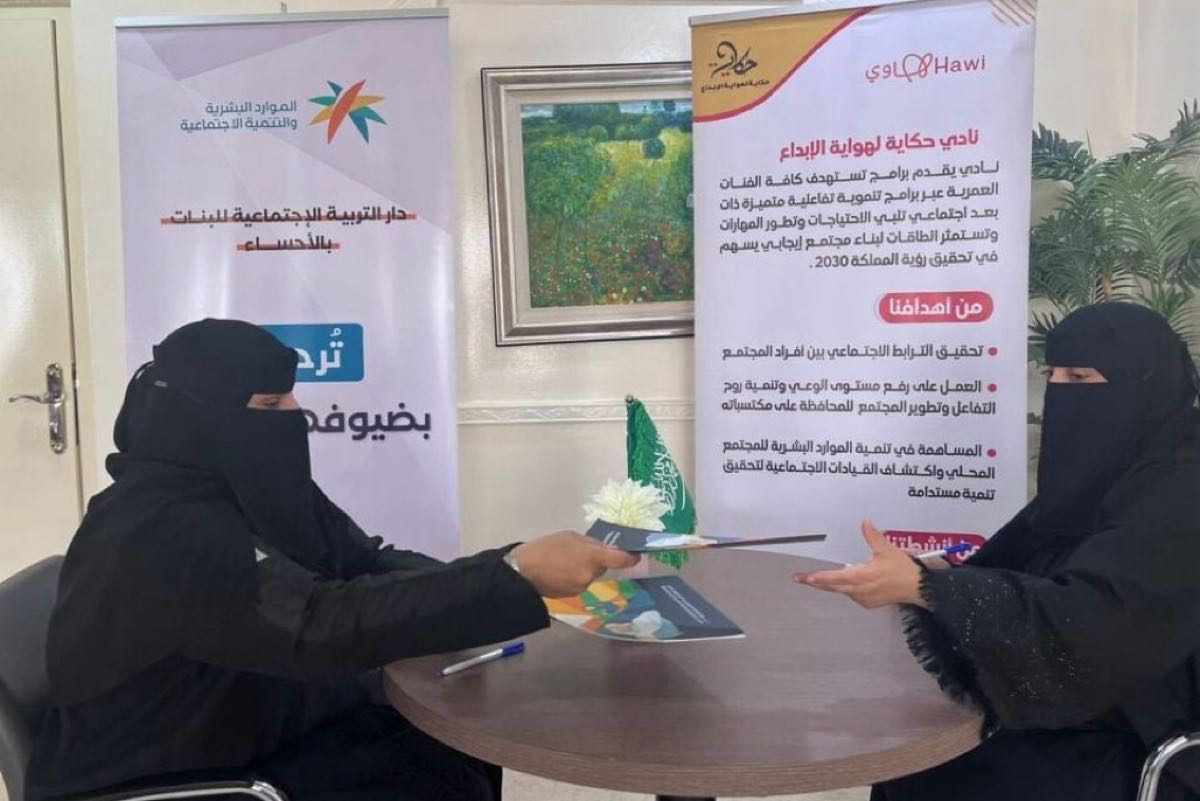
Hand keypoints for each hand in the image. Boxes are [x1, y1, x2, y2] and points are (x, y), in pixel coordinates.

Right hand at [511, 531, 639, 597]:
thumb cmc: (545, 548)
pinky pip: (581, 583)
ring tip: (565, 561)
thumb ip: (591, 544)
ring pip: (591, 575)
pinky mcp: (574, 595)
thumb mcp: (570, 537)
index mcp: (592, 557)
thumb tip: (605, 549)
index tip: (634, 555)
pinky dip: (576, 577)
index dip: (630, 558)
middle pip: (603, 567)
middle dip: (597, 560)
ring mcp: (582, 587)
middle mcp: (591, 575)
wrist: (523, 572)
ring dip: (585, 568)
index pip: (620, 560)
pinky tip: (561, 572)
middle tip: (581, 552)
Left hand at [792, 520, 927, 608]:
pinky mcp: (868, 603)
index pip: (836, 578)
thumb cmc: (903, 571)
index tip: (807, 577)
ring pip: (841, 590)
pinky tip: (848, 582)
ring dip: (831, 584)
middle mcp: (860, 590)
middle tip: (799, 578)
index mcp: (863, 576)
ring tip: (817, 578)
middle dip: (815, 582)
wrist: (917, 588)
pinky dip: (846, 588)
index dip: (821, 578)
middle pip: (832, 586)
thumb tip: (865, 522)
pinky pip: (851, 594)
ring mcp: (863, 598)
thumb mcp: (887, 549)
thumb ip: (873, 536)